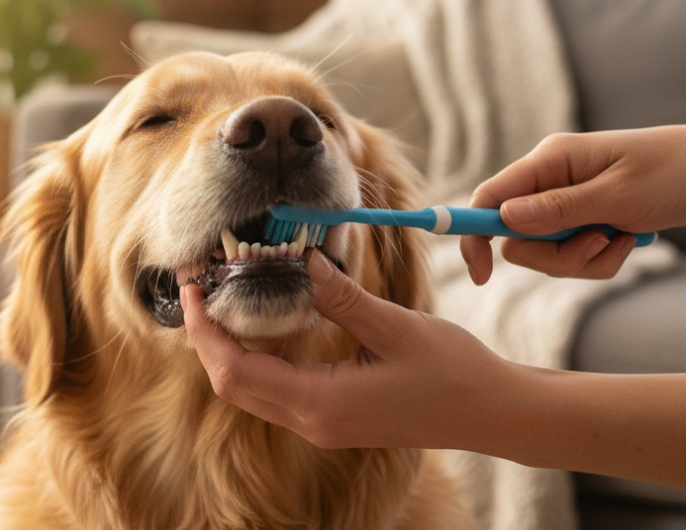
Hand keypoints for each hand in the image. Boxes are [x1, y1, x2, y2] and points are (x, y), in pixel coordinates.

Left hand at [183, 250, 685, 490]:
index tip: (192, 288)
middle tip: (197, 288)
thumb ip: (341, 296)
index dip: (204, 330)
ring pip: (251, 391)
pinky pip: (275, 392)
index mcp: (322, 403)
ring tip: (219, 301)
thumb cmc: (455, 372)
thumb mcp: (395, 326)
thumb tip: (304, 260)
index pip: (235, 371)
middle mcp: (313, 422)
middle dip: (206, 337)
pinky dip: (254, 359)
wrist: (493, 414)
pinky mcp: (334, 419)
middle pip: (233, 385)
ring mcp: (323, 425)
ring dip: (227, 348)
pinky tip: (257, 326)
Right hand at [462, 125, 685, 283]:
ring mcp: (566, 201)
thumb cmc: (678, 172)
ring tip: (622, 240)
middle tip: (596, 246)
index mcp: (551, 160)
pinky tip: (629, 240)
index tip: (479, 274)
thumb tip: (505, 219)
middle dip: (554, 256)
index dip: (474, 235)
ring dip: (582, 259)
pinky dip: (600, 259)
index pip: (489, 198)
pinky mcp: (583, 220)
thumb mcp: (619, 195)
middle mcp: (550, 180)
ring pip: (544, 252)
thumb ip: (559, 210)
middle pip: (516, 237)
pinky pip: (571, 255)